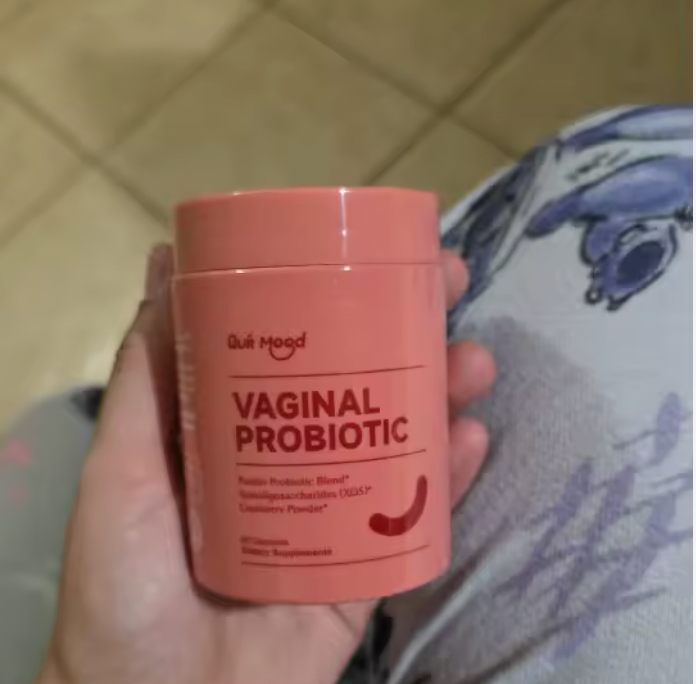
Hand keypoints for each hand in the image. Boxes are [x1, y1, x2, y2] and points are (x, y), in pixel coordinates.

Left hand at [38, 245, 494, 683]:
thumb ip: (145, 375)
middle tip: (453, 284)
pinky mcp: (366, 567)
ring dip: (446, 393)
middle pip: (367, 379)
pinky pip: (417, 516)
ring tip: (474, 363)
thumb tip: (164, 264)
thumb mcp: (125, 465)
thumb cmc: (125, 583)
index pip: (307, 343)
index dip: (346, 292)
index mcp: (248, 424)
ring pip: (404, 438)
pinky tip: (474, 439)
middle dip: (415, 328)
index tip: (383, 251)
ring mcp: (338, 510)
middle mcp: (300, 454)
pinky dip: (452, 478)